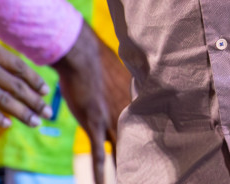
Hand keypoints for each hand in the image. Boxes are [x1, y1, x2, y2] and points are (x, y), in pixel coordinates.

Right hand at [56, 25, 131, 183]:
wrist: (81, 57)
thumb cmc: (91, 62)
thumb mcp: (107, 77)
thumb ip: (113, 87)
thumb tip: (111, 86)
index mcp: (128, 105)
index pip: (138, 132)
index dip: (141, 147)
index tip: (148, 160)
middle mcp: (123, 115)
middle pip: (133, 146)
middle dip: (138, 164)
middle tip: (145, 178)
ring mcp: (109, 121)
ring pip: (119, 154)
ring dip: (121, 172)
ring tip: (129, 183)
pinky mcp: (94, 125)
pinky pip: (98, 155)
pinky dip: (100, 173)